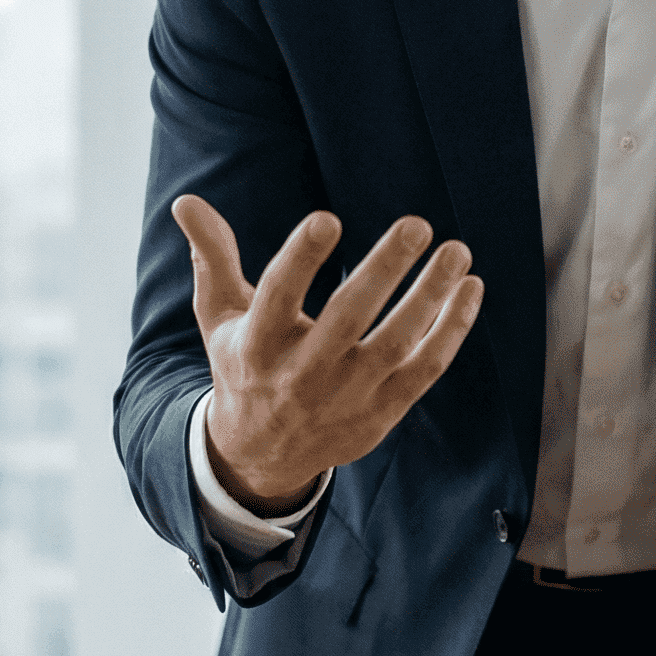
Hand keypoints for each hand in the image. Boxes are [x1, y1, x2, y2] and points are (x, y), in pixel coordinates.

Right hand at [172, 194, 483, 511]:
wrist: (263, 454)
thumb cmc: (244, 363)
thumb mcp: (221, 315)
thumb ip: (212, 256)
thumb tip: (186, 201)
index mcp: (258, 345)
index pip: (278, 297)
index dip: (301, 257)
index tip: (328, 218)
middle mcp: (302, 374)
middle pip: (347, 319)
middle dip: (384, 270)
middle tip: (416, 224)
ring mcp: (346, 396)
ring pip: (396, 344)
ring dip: (431, 296)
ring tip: (457, 251)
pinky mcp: (382, 411)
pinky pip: (425, 369)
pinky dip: (451, 330)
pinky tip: (469, 288)